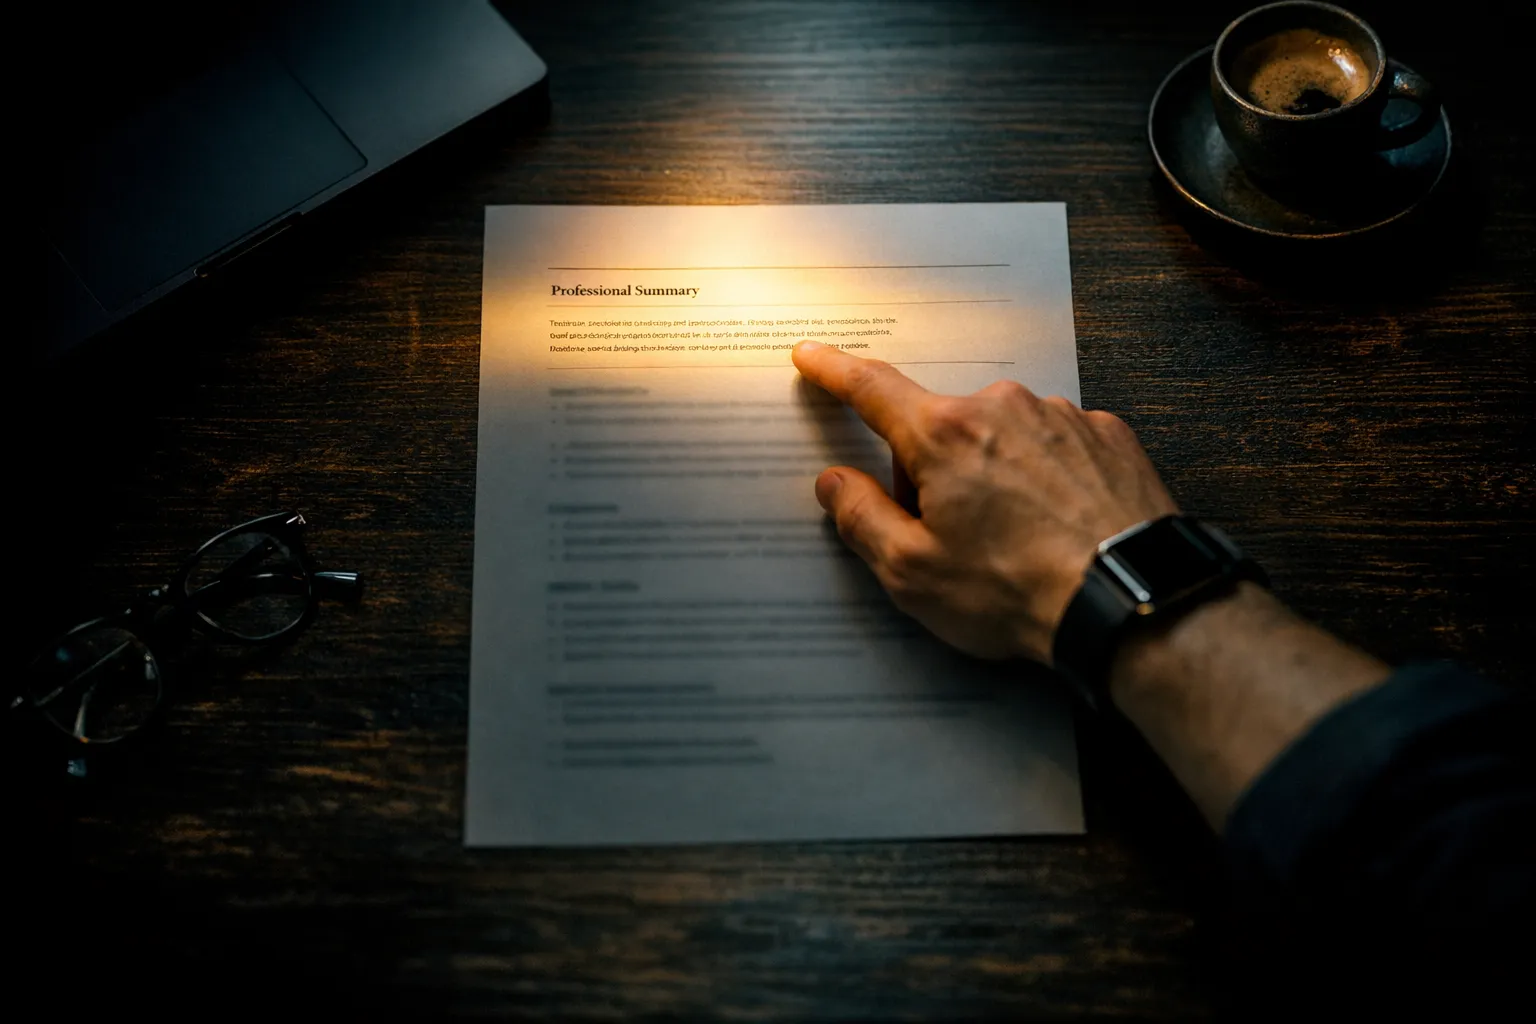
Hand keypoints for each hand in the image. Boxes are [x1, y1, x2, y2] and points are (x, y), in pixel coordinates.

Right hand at [792, 341, 1178, 662]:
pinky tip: (1056, 527)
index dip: (834, 371)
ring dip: (992, 475)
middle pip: (940, 427)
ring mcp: (1060, 416)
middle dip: (932, 473)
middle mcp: (1002, 408)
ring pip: (999, 436)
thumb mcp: (913, 572)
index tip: (812, 355)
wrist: (1128, 600)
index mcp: (943, 435)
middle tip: (951, 539)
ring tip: (1016, 543)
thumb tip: (836, 483)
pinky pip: (1053, 445)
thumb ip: (862, 519)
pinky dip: (1044, 478)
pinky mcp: (1105, 435)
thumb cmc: (1019, 592)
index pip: (872, 389)